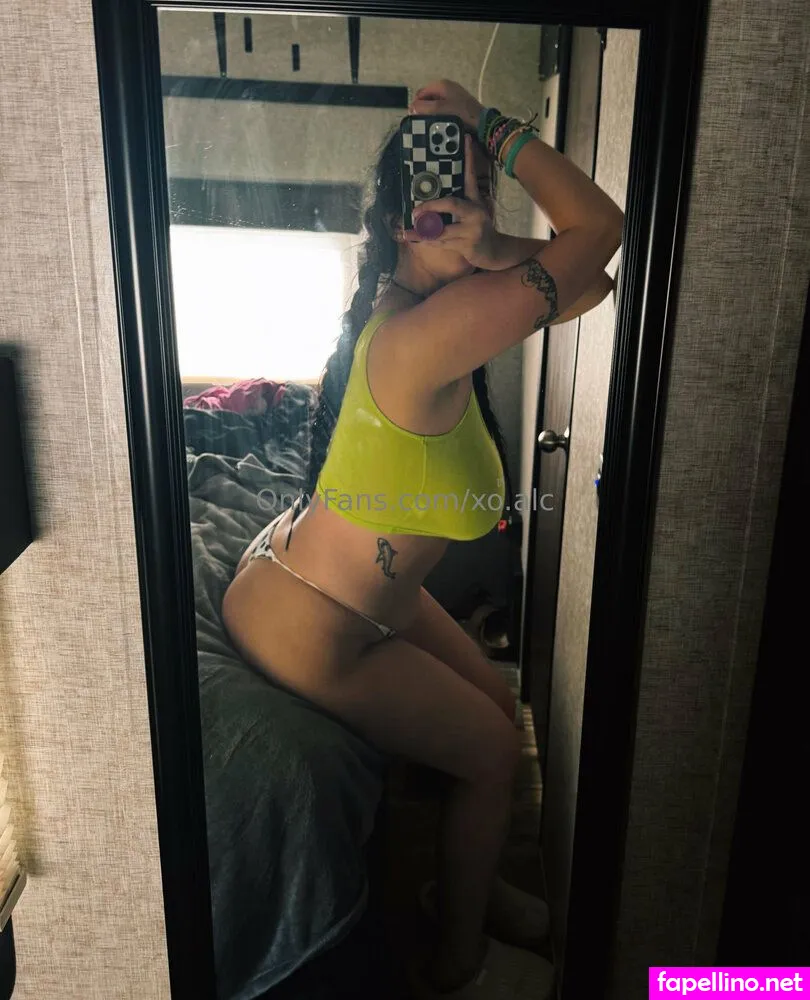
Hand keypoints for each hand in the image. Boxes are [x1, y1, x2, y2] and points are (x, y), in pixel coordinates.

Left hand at [408, 135, 508, 270]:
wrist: (494, 251)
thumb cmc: (478, 229)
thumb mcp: (473, 212)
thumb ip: (457, 204)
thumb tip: (431, 200)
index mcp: (475, 201)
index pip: (471, 177)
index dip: (469, 158)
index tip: (465, 138)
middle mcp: (475, 213)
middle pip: (451, 204)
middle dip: (431, 206)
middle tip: (415, 210)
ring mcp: (472, 230)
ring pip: (442, 229)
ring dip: (423, 231)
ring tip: (407, 230)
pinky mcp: (467, 246)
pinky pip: (442, 243)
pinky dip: (427, 242)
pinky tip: (413, 239)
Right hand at [409, 79, 483, 132]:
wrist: (481, 122)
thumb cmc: (461, 114)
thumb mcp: (440, 110)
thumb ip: (424, 107)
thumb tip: (412, 107)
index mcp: (441, 85)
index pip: (421, 93)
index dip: (416, 105)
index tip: (415, 118)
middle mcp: (447, 86)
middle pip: (428, 97)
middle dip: (424, 108)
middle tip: (423, 121)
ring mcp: (453, 94)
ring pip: (435, 103)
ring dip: (432, 112)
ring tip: (432, 123)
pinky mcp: (458, 103)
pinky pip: (443, 107)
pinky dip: (440, 113)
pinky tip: (441, 122)